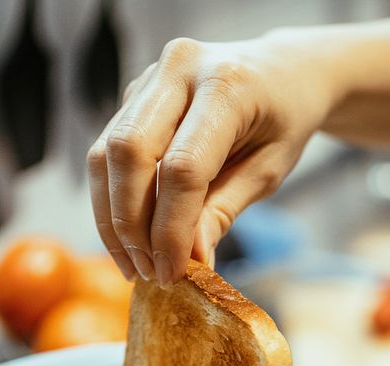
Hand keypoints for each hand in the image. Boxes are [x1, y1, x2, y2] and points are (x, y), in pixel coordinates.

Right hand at [87, 32, 335, 284]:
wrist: (282, 71)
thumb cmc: (283, 120)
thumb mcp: (269, 171)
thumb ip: (224, 210)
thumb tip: (190, 261)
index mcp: (227, 85)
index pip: (182, 167)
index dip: (171, 229)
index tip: (172, 273)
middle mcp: (179, 69)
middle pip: (129, 152)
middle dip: (131, 224)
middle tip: (147, 272)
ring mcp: (150, 77)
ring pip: (106, 153)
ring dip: (113, 218)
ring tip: (134, 265)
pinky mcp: (133, 94)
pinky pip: (107, 150)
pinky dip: (112, 200)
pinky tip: (129, 238)